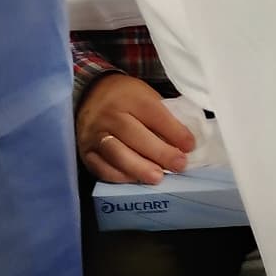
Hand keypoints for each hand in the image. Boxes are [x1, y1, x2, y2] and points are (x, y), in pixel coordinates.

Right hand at [77, 73, 195, 184]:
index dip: (173, 131)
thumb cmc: (129, 98)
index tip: (190, 146)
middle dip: (159, 153)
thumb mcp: (148, 97)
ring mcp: (94, 134)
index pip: (153, 114)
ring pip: (116, 153)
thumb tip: (184, 145)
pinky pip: (101, 167)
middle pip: (134, 135)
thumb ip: (164, 117)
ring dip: (139, 168)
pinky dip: (120, 176)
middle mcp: (109, 115)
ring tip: (158, 177)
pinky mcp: (85, 152)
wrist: (92, 95)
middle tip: (179, 165)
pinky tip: (136, 180)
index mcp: (130, 97)